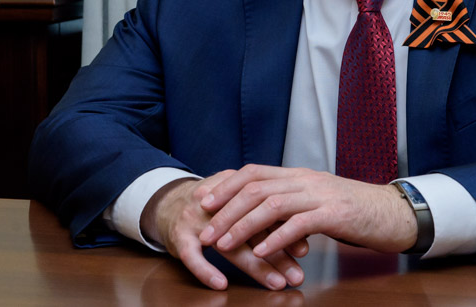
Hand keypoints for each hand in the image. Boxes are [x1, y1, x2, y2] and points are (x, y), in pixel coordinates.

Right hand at [140, 174, 308, 290]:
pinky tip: (221, 284)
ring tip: (278, 283)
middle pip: (254, 230)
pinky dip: (206, 270)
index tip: (305, 249)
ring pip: (230, 245)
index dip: (286, 230)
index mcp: (237, 192)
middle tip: (297, 274)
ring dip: (256, 266)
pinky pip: (193, 255)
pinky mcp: (179, 235)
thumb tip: (302, 233)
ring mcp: (197, 218)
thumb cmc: (214, 207)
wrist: (170, 202)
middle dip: (278, 254)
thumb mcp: (239, 203)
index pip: (266, 212)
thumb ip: (267, 216)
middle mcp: (219, 203)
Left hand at [197, 165, 417, 258]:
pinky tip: (262, 253)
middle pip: (256, 188)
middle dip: (226, 210)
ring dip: (243, 226)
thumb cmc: (352, 211)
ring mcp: (320, 195)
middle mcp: (306, 179)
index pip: (254, 171)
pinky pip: (299, 224)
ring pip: (272, 205)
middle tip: (206, 231)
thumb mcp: (316, 200)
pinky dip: (277, 239)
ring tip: (225, 246)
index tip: (204, 200)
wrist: (391, 212)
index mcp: (299, 174)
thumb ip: (290, 203)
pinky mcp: (334, 213)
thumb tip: (258, 214)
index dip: (226, 185)